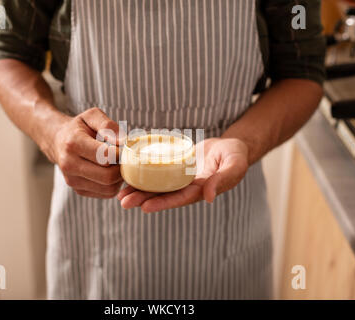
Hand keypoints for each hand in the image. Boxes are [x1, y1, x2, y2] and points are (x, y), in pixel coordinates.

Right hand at [51, 107, 123, 198]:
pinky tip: (111, 171)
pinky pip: (105, 193)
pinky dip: (114, 185)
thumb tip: (123, 141)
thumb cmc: (79, 127)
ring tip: (117, 164)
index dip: (119, 153)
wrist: (57, 141)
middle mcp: (69, 164)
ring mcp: (72, 180)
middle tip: (123, 158)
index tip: (121, 147)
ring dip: (119, 178)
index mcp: (73, 143)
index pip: (105, 156)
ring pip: (108, 188)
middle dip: (121, 168)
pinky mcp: (78, 190)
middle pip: (108, 176)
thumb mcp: (91, 116)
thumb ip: (108, 125)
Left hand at [117, 138, 248, 211]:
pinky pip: (157, 172)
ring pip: (156, 186)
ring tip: (119, 194)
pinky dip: (143, 174)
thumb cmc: (235, 156)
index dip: (162, 203)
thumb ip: (223, 180)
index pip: (179, 199)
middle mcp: (187, 188)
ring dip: (139, 191)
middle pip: (162, 196)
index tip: (145, 207)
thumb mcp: (234, 165)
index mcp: (200, 190)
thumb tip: (209, 197)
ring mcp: (180, 178)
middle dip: (143, 200)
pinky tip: (128, 175)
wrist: (230, 147)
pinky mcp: (175, 167)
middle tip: (123, 202)